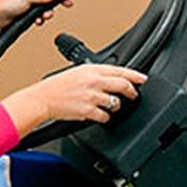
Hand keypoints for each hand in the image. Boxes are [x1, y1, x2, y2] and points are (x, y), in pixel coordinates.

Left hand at [0, 0, 69, 29]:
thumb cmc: (7, 4)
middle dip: (57, 3)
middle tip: (66, 5)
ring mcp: (31, 4)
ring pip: (46, 9)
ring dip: (47, 14)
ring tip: (44, 16)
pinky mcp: (28, 14)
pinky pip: (39, 17)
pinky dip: (40, 19)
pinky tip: (36, 21)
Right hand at [4, 64, 147, 131]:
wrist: (43, 99)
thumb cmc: (57, 86)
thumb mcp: (77, 72)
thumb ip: (95, 74)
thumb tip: (112, 77)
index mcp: (92, 70)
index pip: (120, 70)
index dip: (134, 75)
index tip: (143, 79)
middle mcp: (94, 82)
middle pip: (123, 86)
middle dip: (132, 91)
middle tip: (134, 95)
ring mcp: (92, 97)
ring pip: (115, 103)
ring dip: (116, 106)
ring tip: (111, 106)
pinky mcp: (88, 111)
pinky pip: (105, 116)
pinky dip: (105, 117)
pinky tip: (101, 115)